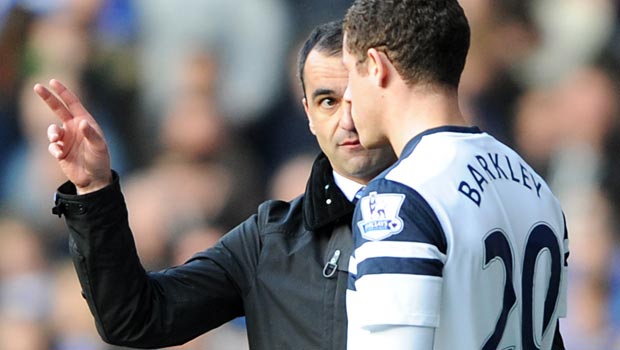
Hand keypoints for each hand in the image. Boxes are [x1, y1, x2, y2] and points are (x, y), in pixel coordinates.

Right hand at [34, 79, 111, 193]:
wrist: (93, 179)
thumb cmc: (100, 160)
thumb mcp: (98, 147)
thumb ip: (90, 134)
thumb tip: (81, 122)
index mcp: (85, 122)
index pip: (72, 103)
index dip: (63, 92)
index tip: (52, 81)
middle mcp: (74, 127)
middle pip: (58, 109)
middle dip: (48, 98)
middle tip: (37, 86)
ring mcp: (66, 138)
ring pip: (52, 129)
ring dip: (52, 133)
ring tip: (57, 139)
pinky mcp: (60, 150)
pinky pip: (51, 146)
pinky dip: (53, 148)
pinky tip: (60, 155)